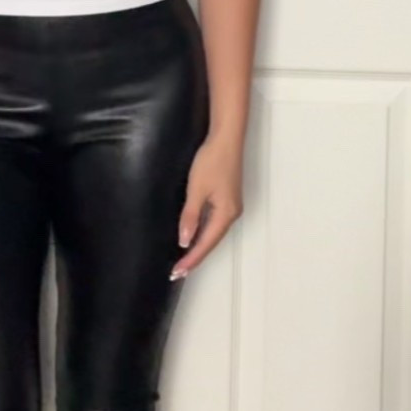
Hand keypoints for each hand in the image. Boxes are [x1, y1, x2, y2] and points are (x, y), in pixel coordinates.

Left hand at [170, 132, 243, 279]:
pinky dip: (204, 233)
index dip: (191, 259)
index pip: (206, 244)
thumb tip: (185, 241)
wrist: (227, 139)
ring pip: (213, 233)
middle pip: (211, 242)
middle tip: (178, 271)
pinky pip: (215, 223)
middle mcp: (232, 214)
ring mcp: (231, 206)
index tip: (178, 272)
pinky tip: (194, 237)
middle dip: (194, 257)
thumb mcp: (196, 190)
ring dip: (199, 246)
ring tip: (184, 260)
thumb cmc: (212, 162)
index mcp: (225, 214)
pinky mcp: (228, 199)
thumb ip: (190, 217)